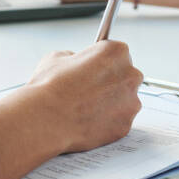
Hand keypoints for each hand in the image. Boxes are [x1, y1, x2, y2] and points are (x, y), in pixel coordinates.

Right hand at [25, 40, 142, 152]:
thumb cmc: (51, 87)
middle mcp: (130, 75)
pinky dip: (106, 123)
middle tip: (89, 89)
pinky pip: (118, 122)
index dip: (102, 61)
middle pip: (126, 76)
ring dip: (110, 104)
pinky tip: (88, 122)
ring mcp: (131, 103)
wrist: (47, 119)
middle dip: (110, 82)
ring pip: (124, 102)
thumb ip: (75, 58)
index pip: (117, 52)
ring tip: (85, 108)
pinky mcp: (125, 126)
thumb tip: (76, 64)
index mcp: (116, 52)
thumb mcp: (57, 57)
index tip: (95, 67)